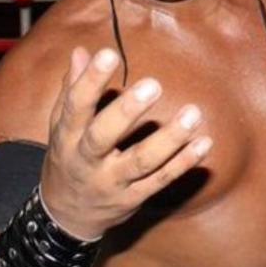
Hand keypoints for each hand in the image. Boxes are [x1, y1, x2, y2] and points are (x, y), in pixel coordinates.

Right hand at [39, 47, 212, 240]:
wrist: (66, 215)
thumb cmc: (68, 156)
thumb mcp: (61, 125)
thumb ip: (72, 89)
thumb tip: (82, 51)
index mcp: (67, 137)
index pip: (76, 107)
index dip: (91, 81)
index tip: (110, 53)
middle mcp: (86, 161)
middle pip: (103, 137)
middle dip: (128, 112)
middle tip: (154, 85)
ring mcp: (112, 182)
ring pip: (141, 162)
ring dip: (170, 139)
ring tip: (193, 113)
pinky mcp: (133, 198)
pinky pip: (160, 181)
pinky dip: (183, 163)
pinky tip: (203, 143)